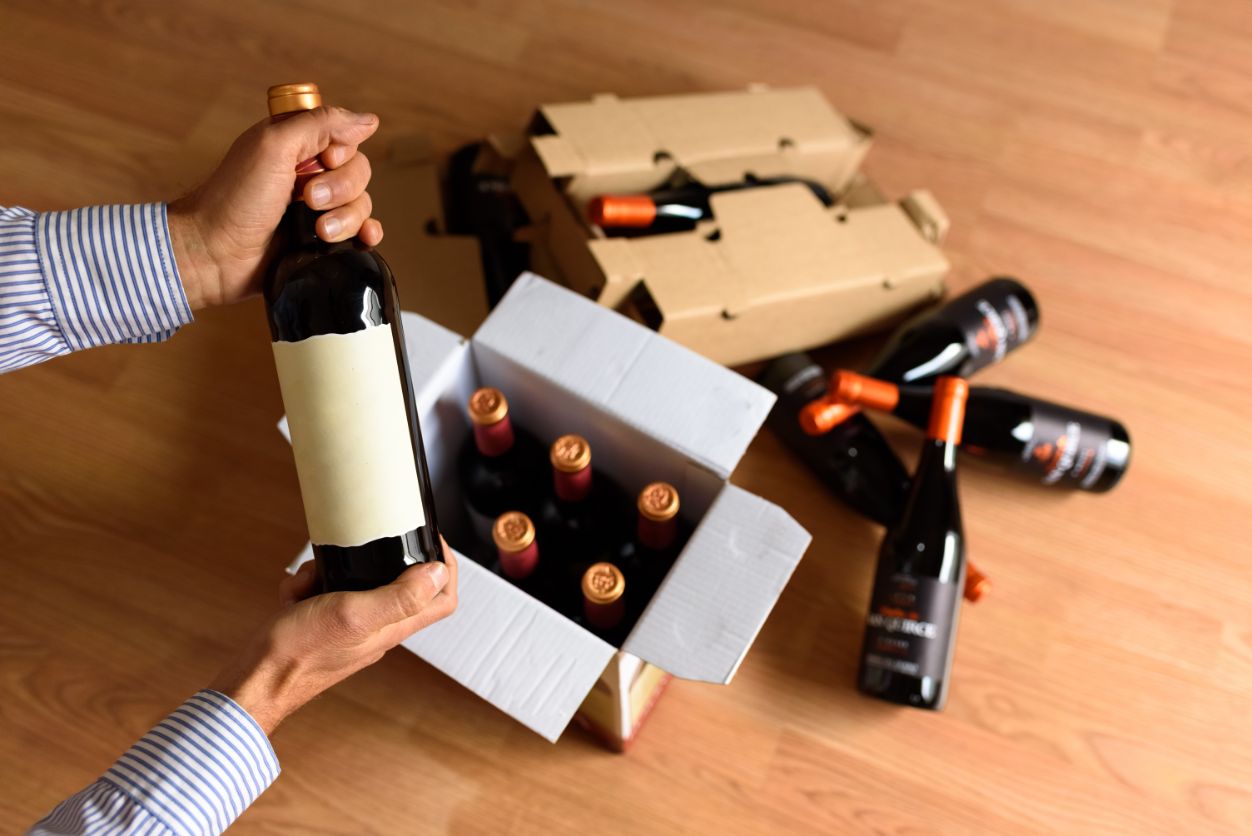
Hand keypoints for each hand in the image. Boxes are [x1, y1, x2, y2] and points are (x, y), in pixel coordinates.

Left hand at [168, 106, 385, 310]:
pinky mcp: (322, 241)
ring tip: (318, 231)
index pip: (345, 139)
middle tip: (308, 199)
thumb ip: (319, 125)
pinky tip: (362, 238)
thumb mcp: (273, 146)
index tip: (321, 162)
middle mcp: (309, 174)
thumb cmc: (234, 199)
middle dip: (340, 188)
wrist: (215, 254)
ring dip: (346, 218)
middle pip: (358, 172)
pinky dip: (366, 234)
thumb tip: (368, 121)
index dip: (341, 152)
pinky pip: (363, 233)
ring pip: (362, 204)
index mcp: (296, 146)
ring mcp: (317, 210)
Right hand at [210, 543, 457, 734]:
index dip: (445, 568)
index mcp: (393, 628)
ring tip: (311, 578)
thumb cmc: (300, 653)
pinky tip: (294, 594)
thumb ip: (399, 596)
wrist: (253, 681)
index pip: (442, 599)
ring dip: (332, 572)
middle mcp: (377, 628)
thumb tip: (438, 574)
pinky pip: (325, 593)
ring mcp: (350, 627)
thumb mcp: (354, 613)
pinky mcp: (324, 625)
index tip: (431, 540)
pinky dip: (308, 586)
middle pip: (400, 586)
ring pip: (357, 584)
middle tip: (358, 548)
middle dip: (379, 560)